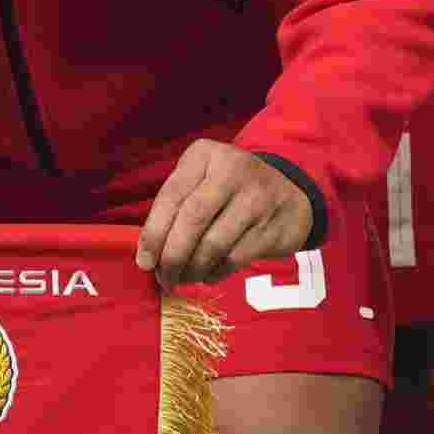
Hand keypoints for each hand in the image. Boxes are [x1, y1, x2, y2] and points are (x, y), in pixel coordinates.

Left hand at [137, 140, 313, 286]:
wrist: (288, 193)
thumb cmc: (229, 190)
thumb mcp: (202, 180)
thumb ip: (176, 206)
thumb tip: (149, 254)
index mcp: (205, 155)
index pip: (172, 196)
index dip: (153, 233)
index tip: (144, 261)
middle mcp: (232, 170)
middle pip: (192, 220)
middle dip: (172, 256)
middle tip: (163, 278)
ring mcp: (257, 197)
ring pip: (214, 244)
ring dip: (192, 269)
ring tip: (184, 278)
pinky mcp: (272, 226)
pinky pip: (234, 258)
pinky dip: (215, 273)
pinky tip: (207, 275)